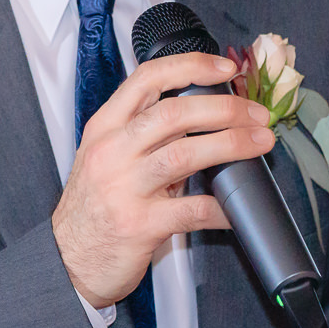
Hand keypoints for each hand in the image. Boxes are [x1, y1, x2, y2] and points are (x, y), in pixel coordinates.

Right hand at [53, 52, 276, 309]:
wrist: (67, 260)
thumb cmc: (93, 207)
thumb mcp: (108, 159)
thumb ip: (147, 136)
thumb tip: (206, 117)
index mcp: (105, 128)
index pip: (147, 79)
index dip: (190, 67)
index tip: (225, 68)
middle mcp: (112, 152)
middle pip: (173, 113)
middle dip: (225, 108)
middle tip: (257, 114)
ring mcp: (124, 189)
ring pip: (185, 154)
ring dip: (231, 145)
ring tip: (261, 143)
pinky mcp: (139, 225)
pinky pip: (192, 210)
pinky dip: (222, 206)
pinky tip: (237, 206)